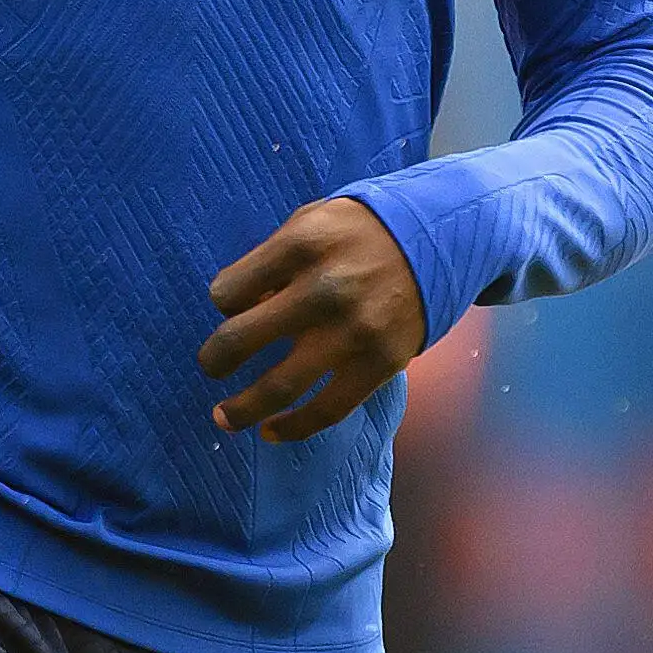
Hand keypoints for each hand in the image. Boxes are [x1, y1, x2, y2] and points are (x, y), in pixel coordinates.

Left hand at [201, 197, 428, 444]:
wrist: (441, 239)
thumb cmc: (363, 231)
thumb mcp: (313, 220)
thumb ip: (274, 259)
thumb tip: (242, 310)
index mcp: (300, 246)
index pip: (228, 291)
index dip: (223, 302)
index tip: (233, 308)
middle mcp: (323, 289)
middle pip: (240, 338)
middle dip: (215, 360)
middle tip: (211, 367)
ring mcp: (352, 331)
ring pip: (279, 386)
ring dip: (242, 408)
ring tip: (223, 418)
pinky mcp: (379, 363)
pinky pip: (327, 409)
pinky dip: (293, 428)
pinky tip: (271, 432)